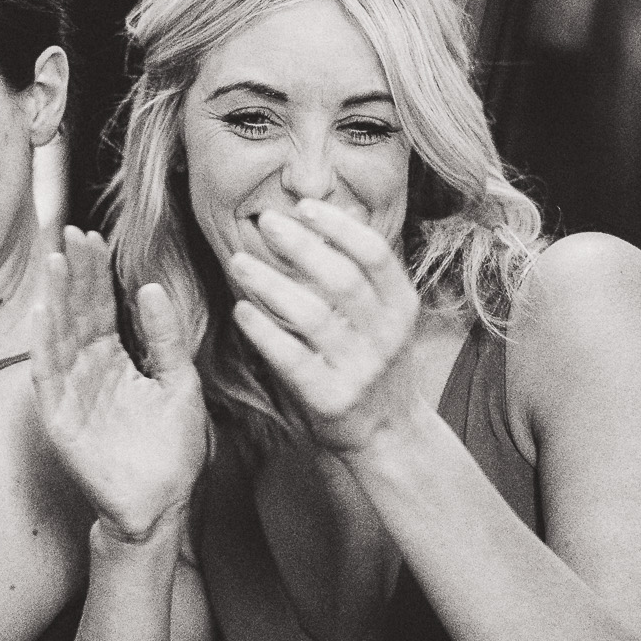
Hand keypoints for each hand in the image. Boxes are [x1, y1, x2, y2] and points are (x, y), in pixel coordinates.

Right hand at [32, 228, 208, 542]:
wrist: (163, 503)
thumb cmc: (173, 449)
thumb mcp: (179, 382)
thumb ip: (166, 337)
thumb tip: (150, 287)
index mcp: (115, 360)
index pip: (99, 306)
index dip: (93, 272)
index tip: (90, 236)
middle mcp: (88, 371)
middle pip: (75, 313)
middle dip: (72, 274)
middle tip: (70, 235)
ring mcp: (71, 394)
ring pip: (58, 337)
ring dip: (55, 300)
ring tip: (56, 263)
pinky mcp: (61, 420)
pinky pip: (49, 378)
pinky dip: (44, 348)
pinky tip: (43, 316)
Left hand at [229, 199, 421, 456]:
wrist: (388, 434)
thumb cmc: (373, 361)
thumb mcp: (383, 317)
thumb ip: (361, 274)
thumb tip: (332, 210)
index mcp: (402, 307)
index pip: (375, 255)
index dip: (340, 227)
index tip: (305, 206)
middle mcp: (387, 337)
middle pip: (342, 279)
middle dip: (301, 246)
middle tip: (265, 222)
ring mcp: (360, 370)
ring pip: (313, 316)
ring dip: (271, 284)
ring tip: (238, 262)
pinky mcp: (331, 399)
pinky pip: (292, 359)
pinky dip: (264, 331)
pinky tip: (242, 309)